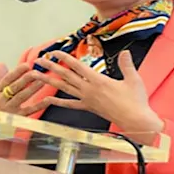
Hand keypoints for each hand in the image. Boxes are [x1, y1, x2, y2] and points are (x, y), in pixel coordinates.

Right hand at [0, 63, 47, 115]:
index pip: (7, 79)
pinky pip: (29, 111)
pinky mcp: (16, 119)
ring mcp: (9, 110)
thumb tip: (1, 64)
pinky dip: (39, 105)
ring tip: (42, 80)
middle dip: (26, 78)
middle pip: (15, 87)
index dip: (17, 72)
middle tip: (36, 71)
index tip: (26, 65)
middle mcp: (1, 100)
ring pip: (22, 97)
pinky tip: (47, 100)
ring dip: (33, 88)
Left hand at [31, 50, 162, 133]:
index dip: (64, 58)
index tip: (54, 52)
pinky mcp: (89, 108)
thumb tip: (125, 52)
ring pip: (64, 88)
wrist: (135, 121)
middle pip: (66, 75)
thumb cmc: (136, 101)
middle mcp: (89, 89)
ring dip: (50, 81)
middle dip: (51, 67)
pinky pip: (70, 104)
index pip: (77, 66)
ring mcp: (87, 99)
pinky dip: (58, 101)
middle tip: (38, 60)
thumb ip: (127, 64)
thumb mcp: (133, 79)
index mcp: (98, 80)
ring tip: (37, 76)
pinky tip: (47, 99)